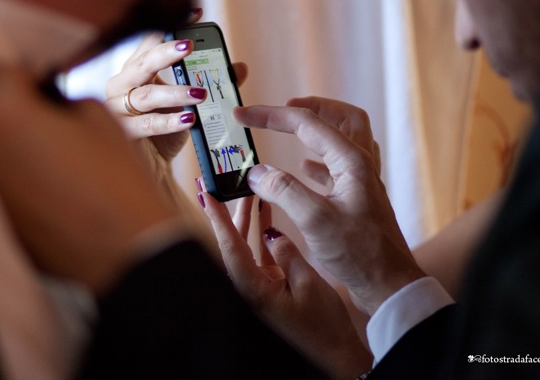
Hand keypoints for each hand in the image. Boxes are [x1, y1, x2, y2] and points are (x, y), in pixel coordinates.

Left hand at [0, 68, 177, 294]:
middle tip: (62, 127)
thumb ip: (64, 100)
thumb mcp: (100, 116)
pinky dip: (32, 187)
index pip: (0, 75)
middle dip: (23, 117)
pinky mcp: (5, 225)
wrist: (128, 249)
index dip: (28, 76)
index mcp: (7, 119)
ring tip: (68, 165)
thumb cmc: (118, 178)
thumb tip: (52, 105)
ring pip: (4, 158)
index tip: (48, 87)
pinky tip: (67, 195)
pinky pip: (14, 192)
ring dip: (26, 153)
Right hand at [104, 32, 247, 161]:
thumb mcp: (190, 104)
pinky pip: (146, 125)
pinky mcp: (122, 133)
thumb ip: (212, 84)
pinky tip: (189, 119)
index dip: (171, 25)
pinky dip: (169, 121)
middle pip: (142, 63)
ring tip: (200, 94)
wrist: (151, 165)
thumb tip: (240, 67)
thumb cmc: (165, 129)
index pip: (151, 40)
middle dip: (166, 53)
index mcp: (135, 70)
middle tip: (190, 45)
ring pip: (145, 96)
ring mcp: (117, 109)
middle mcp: (121, 85)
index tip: (195, 14)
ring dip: (174, 92)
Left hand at [200, 191, 371, 379]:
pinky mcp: (269, 288)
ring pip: (246, 248)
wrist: (334, 353)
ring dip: (248, 222)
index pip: (230, 248)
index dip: (217, 220)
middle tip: (223, 186)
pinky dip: (262, 236)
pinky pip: (260, 256)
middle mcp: (249, 289)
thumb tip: (272, 235)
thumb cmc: (323, 326)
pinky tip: (265, 215)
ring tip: (249, 193)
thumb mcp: (309, 284)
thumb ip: (288, 254)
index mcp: (253, 290)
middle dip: (229, 213)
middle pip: (233, 245)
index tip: (206, 196)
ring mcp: (258, 288)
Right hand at [235, 97, 424, 314]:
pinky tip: (304, 169)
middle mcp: (361, 166)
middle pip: (342, 117)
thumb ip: (283, 190)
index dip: (271, 116)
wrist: (388, 285)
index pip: (307, 123)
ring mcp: (362, 183)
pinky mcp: (358, 201)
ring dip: (320, 129)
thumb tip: (256, 172)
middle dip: (312, 107)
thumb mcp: (315, 221)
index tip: (242, 115)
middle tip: (285, 108)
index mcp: (351, 161)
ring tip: (294, 129)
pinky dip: (320, 161)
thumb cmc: (359, 254)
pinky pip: (340, 168)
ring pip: (345, 139)